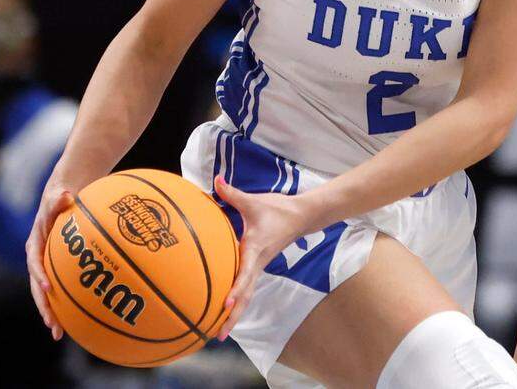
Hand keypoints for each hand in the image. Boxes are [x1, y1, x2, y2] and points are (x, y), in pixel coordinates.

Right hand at [26, 182, 77, 339]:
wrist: (64, 196)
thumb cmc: (61, 196)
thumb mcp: (58, 194)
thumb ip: (59, 198)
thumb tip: (65, 195)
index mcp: (34, 245)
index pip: (35, 263)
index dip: (40, 276)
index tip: (48, 288)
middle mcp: (38, 259)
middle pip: (38, 288)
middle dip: (45, 307)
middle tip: (53, 326)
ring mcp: (47, 266)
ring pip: (48, 294)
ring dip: (53, 313)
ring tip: (60, 333)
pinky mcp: (58, 269)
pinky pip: (62, 288)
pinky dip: (67, 303)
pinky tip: (79, 319)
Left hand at [213, 174, 312, 338]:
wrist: (301, 216)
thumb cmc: (277, 209)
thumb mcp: (254, 201)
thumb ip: (232, 194)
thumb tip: (215, 181)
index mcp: (255, 250)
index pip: (245, 274)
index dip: (236, 290)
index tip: (225, 305)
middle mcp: (257, 264)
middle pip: (245, 296)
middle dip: (232, 316)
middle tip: (217, 335)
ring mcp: (259, 268)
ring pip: (247, 296)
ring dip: (234, 314)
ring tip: (218, 332)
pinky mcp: (258, 267)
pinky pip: (246, 289)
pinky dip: (237, 302)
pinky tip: (225, 311)